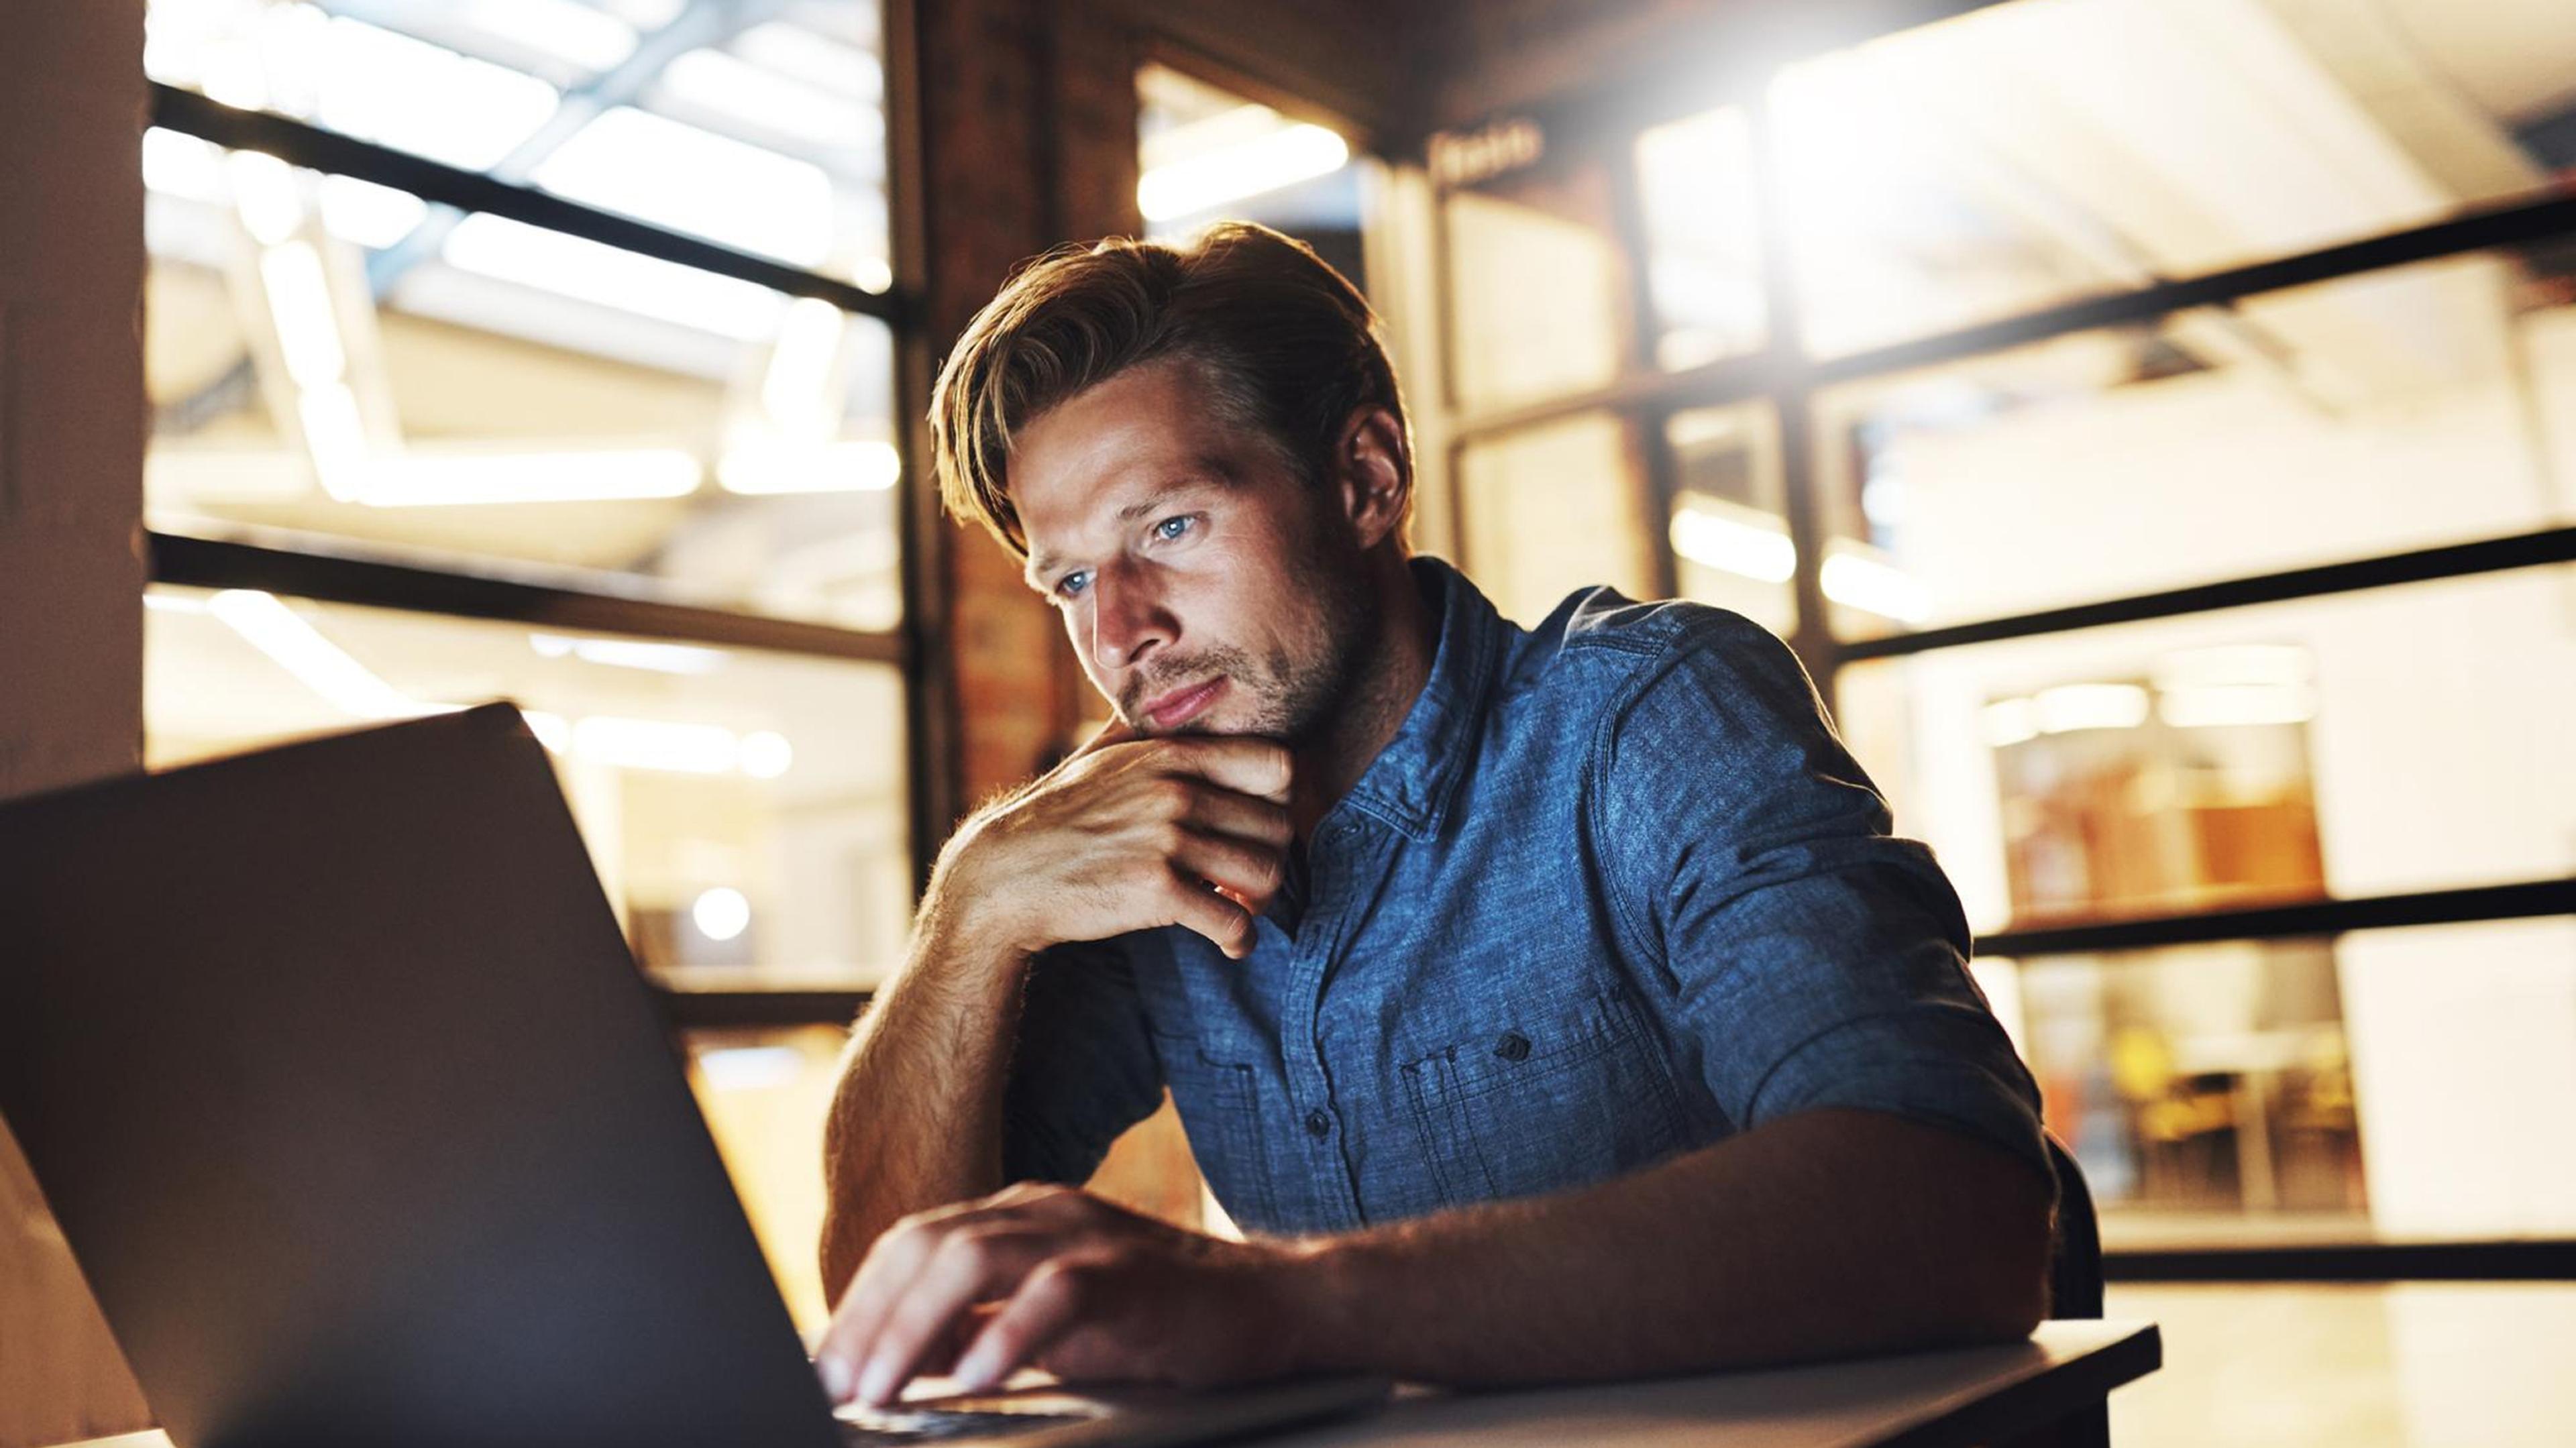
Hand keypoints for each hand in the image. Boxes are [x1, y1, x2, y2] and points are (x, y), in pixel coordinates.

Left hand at [814, 1183, 1314, 1405]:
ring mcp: (1088, 1236)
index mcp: (1016, 1218)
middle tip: (838, 1387)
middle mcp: (1042, 1212)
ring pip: (972, 1259)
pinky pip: (1057, 1293)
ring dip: (914, 1329)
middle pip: (926, 1245)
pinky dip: (1009, 1335)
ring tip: (881, 1390)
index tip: (824, 1369)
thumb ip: (977, 1328)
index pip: (911, 1244)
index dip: (858, 1304)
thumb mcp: (1047, 1323)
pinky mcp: (1132, 1274)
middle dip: (869, 1320)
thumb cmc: (1153, 1323)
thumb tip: (894, 1360)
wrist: (1272, 1308)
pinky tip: (977, 1380)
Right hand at [933, 725, 1293, 960]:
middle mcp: (1175, 791)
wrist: (1007, 875)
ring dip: (1260, 900)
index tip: (1259, 824)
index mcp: (1172, 754)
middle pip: (1277, 826)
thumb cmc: (1059, 814)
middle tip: (1248, 878)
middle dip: (1270, 858)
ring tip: (1240, 908)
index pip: (1276, 764)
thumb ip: (1148, 727)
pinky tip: (1230, 943)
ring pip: (1264, 873)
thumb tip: (1186, 695)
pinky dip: (1240, 939)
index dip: (1280, 799)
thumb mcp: (1102, 754)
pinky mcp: (1155, 891)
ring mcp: (1165, 839)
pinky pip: (1231, 921)